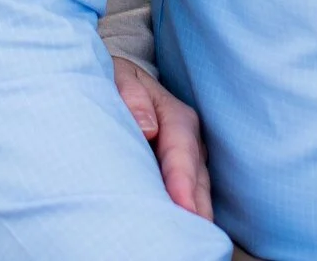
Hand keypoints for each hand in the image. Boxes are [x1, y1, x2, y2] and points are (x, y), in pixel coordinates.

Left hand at [112, 55, 213, 219]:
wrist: (120, 84)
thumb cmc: (118, 82)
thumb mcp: (119, 77)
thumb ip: (132, 95)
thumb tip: (147, 128)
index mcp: (176, 115)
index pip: (181, 151)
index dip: (182, 180)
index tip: (181, 205)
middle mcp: (189, 140)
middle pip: (197, 178)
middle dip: (196, 206)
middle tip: (193, 234)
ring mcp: (188, 160)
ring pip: (198, 191)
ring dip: (196, 214)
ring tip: (193, 239)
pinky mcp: (180, 175)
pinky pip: (188, 196)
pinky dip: (187, 214)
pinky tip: (182, 232)